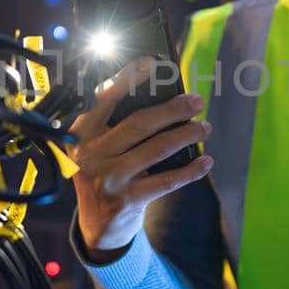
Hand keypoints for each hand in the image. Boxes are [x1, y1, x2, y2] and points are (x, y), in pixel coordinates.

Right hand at [67, 55, 212, 253]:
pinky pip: (168, 181)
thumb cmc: (106, 173)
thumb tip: (164, 100)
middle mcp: (91, 154)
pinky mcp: (127, 201)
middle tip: (196, 101)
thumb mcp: (100, 148)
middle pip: (140, 123)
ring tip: (205, 127)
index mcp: (82, 133)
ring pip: (158, 149)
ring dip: (187, 135)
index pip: (104, 98)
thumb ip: (118, 125)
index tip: (151, 62)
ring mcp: (108, 179)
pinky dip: (191, 170)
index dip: (128, 78)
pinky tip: (206, 161)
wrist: (98, 226)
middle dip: (174, 109)